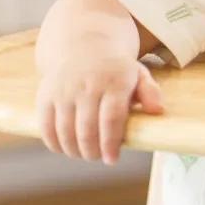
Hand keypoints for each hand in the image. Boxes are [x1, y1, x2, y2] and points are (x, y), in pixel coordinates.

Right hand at [36, 53, 162, 164]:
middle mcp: (88, 85)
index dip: (110, 143)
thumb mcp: (138, 74)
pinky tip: (64, 149)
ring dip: (74, 150)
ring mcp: (65, 90)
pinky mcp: (46, 95)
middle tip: (98, 158)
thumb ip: (150, 92)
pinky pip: (46, 126)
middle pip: (87, 129)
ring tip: (84, 155)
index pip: (111, 119)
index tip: (112, 160)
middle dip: (92, 151)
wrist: (84, 44)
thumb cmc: (116, 69)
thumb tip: (158, 110)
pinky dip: (54, 143)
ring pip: (65, 131)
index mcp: (115, 81)